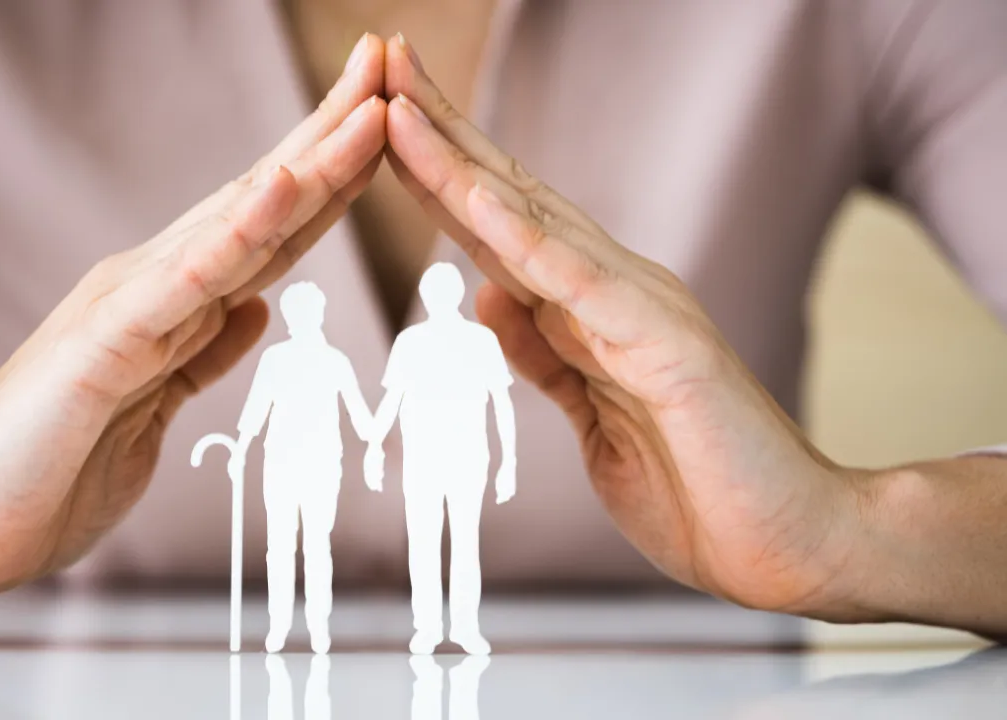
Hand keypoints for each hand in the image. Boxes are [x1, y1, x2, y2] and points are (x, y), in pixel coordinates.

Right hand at [0, 35, 387, 603]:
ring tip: (365, 108)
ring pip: (233, 227)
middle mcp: (152, 287)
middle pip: (261, 204)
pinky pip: (180, 286)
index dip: (331, 173)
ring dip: (306, 167)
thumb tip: (254, 307)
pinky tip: (279, 188)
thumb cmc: (51, 468)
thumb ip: (203, 354)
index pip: (268, 228)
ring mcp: (125, 309)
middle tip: (388, 62)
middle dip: (332, 136)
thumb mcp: (156, 406)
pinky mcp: (100, 349)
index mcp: (171, 303)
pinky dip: (233, 236)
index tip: (388, 118)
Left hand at [382, 35, 860, 617]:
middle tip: (381, 63)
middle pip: (506, 196)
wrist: (787, 541)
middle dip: (438, 133)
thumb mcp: (591, 413)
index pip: (497, 225)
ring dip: (460, 163)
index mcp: (589, 306)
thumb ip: (545, 354)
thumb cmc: (695, 485)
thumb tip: (490, 299)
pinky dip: (524, 238)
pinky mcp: (663, 344)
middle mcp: (611, 288)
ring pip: (531, 220)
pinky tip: (475, 196)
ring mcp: (639, 307)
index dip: (436, 171)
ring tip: (400, 106)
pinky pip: (578, 282)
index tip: (380, 120)